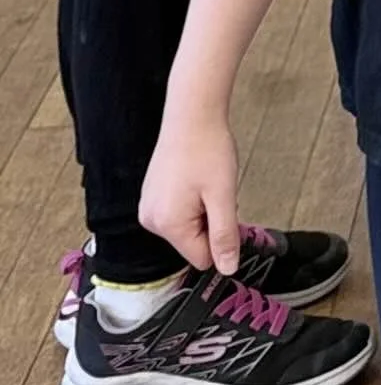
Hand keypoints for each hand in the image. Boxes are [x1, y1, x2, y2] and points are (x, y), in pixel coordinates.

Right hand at [141, 105, 240, 276]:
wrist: (192, 115)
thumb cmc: (207, 149)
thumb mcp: (224, 196)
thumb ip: (225, 237)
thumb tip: (227, 269)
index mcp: (168, 224)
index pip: (201, 258)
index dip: (221, 240)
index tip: (227, 214)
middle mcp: (152, 220)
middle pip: (193, 244)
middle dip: (210, 224)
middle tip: (216, 193)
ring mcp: (149, 207)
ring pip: (187, 228)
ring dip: (202, 212)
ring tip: (205, 184)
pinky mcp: (152, 196)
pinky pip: (178, 214)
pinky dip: (192, 202)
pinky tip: (195, 180)